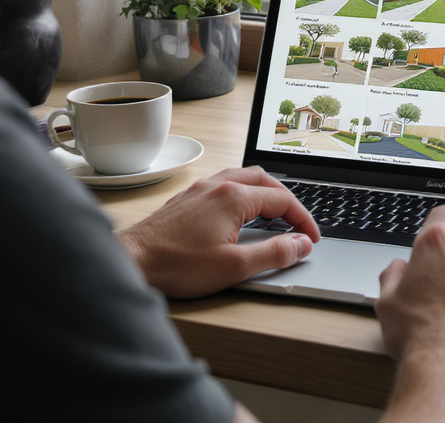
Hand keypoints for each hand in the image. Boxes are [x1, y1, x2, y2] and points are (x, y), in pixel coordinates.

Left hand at [118, 166, 319, 298]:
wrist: (133, 261)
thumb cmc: (177, 265)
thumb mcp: (235, 266)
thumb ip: (274, 253)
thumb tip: (300, 245)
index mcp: (233, 197)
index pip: (282, 199)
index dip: (303, 220)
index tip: (311, 238)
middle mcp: (217, 185)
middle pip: (264, 180)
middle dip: (287, 200)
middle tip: (298, 223)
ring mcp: (199, 190)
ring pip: (242, 177)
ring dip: (264, 192)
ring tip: (275, 212)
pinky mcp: (186, 199)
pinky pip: (223, 184)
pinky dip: (242, 193)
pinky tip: (239, 211)